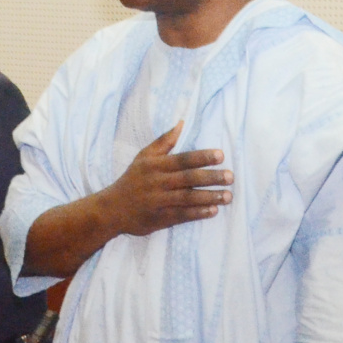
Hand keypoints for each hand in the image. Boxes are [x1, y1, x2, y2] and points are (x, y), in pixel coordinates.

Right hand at [98, 124, 230, 238]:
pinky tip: (213, 211)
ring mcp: (159, 202)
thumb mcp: (144, 157)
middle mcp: (158, 183)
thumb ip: (163, 141)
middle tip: (230, 177)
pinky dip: (198, 213)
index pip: (182, 159)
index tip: (221, 155)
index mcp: (155, 165)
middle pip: (188, 179)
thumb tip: (181, 123)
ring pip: (187, 199)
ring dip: (209, 197)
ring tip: (228, 196)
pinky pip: (182, 216)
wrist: (111, 209)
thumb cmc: (132, 179)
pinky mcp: (160, 219)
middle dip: (211, 178)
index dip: (202, 157)